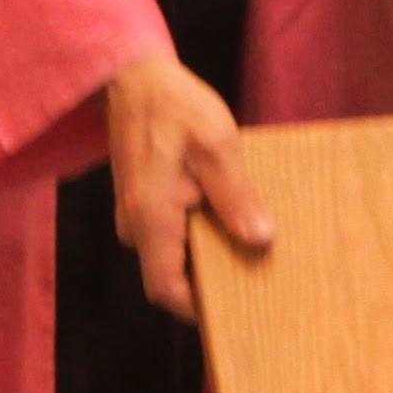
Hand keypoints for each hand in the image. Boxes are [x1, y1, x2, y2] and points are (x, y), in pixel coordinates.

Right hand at [108, 55, 269, 319]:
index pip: (166, 288)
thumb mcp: (216, 144)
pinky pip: (169, 235)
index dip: (197, 311)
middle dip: (211, 285)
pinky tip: (228, 221)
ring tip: (249, 250)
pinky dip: (197, 237)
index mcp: (151, 217)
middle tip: (256, 280)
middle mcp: (135, 225)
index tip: (236, 313)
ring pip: (171, 256)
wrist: (132, 78)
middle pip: (171, 276)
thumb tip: (260, 239)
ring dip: (206, 258)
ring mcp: (136, 215)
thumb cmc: (173, 106)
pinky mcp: (143, 203)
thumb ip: (236, 194)